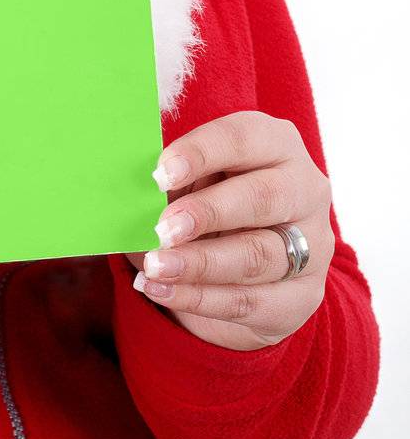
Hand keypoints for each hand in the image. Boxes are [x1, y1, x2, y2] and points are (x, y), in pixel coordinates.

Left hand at [125, 109, 333, 350]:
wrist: (249, 269)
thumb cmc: (211, 203)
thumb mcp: (192, 181)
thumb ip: (170, 180)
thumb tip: (125, 189)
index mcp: (277, 144)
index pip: (245, 137)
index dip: (202, 152)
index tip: (159, 173)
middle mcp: (305, 189)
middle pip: (263, 197)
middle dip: (208, 212)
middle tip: (162, 227)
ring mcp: (313, 246)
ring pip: (258, 255)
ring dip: (200, 263)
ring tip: (154, 265)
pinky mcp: (302, 297)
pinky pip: (250, 300)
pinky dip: (199, 297)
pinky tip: (161, 290)